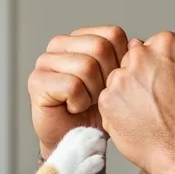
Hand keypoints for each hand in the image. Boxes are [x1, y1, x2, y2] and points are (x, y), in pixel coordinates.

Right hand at [28, 25, 127, 156]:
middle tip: (99, 96)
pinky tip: (74, 108)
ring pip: (87, 66)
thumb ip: (128, 59)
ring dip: (93, 93)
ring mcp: (45, 61)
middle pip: (100, 47)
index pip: (113, 34)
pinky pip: (72, 86)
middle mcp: (60, 44)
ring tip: (86, 102)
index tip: (113, 82)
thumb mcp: (120, 81)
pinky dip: (80, 103)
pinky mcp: (37, 81)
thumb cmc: (99, 110)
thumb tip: (137, 42)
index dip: (121, 62)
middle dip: (108, 78)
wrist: (79, 139)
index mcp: (80, 37)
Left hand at [97, 31, 174, 173]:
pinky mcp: (106, 101)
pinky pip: (109, 101)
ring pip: (120, 80)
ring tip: (148, 113)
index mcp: (165, 43)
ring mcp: (120, 78)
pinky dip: (119, 111)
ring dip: (129, 93)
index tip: (167, 82)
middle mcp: (139, 56)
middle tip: (156, 99)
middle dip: (142, 76)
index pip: (153, 46)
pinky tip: (137, 122)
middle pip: (133, 60)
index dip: (160, 67)